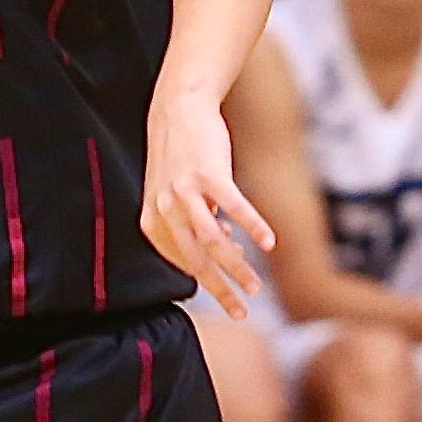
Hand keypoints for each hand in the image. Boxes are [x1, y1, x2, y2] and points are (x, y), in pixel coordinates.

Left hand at [141, 87, 271, 316]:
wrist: (179, 108)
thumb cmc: (181, 155)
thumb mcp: (176, 193)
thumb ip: (193, 221)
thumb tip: (226, 244)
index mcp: (152, 220)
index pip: (180, 263)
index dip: (205, 279)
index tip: (227, 291)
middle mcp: (164, 209)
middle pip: (195, 261)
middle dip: (220, 291)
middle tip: (241, 313)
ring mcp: (185, 192)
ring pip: (213, 242)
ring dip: (237, 269)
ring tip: (255, 287)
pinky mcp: (208, 174)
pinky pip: (234, 207)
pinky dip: (253, 227)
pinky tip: (269, 243)